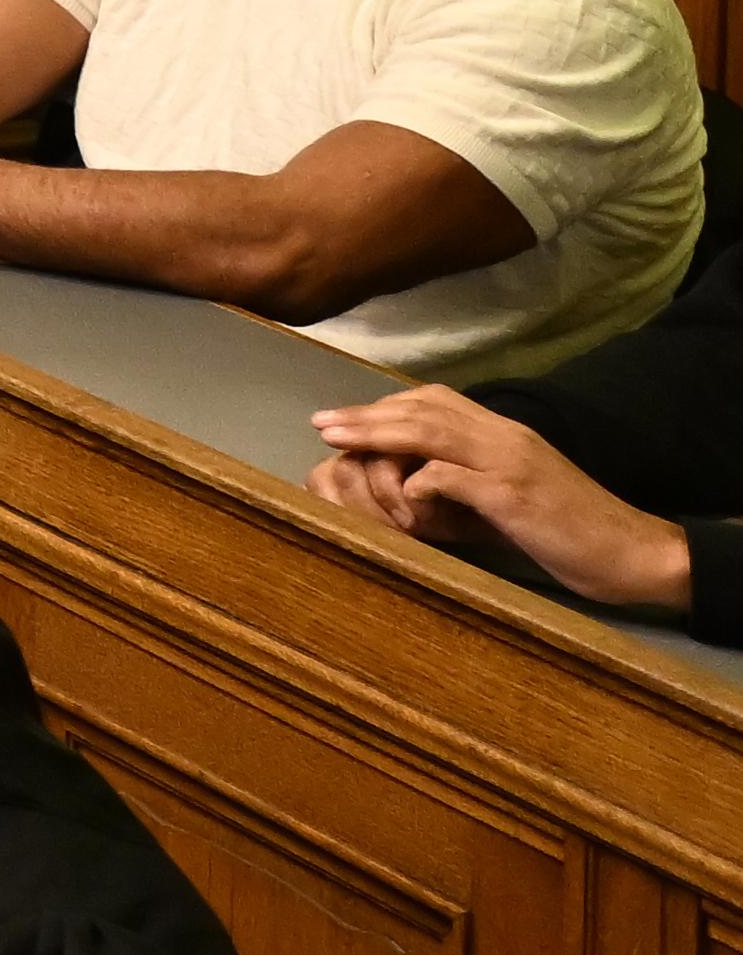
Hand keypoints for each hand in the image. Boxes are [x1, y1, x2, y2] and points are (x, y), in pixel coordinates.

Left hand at [313, 386, 692, 610]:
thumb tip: (415, 486)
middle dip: (368, 414)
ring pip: (431, 431)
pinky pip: (453, 476)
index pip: (437, 400)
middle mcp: (506, 437)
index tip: (347, 418)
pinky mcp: (514, 496)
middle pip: (425, 408)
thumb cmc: (571, 532)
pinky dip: (420, 481)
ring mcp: (511, 463)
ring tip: (337, 440)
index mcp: (506, 434)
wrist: (633, 554)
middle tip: (322, 423)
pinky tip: (402, 495)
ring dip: (378, 433)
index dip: (387, 406)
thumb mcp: (513, 499)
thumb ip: (469, 484)